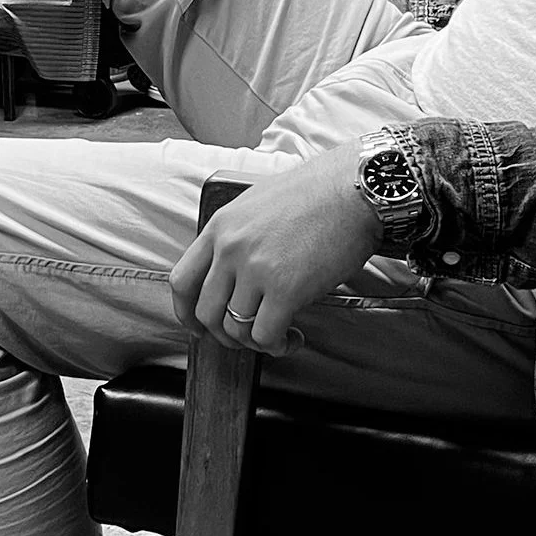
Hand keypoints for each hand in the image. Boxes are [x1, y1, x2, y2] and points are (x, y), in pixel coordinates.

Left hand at [169, 145, 382, 357]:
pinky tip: (292, 337)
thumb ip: (237, 236)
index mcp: (220, 227)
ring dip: (255, 343)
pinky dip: (277, 345)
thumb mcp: (257, 204)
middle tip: (246, 337)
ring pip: (235, 329)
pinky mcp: (285, 290)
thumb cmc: (316, 194)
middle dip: (224, 335)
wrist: (354, 190)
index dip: (186, 312)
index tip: (199, 326)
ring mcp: (255, 270)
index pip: (181, 281)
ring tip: (277, 336)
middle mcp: (230, 249)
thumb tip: (232, 273)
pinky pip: (265, 336)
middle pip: (206, 312)